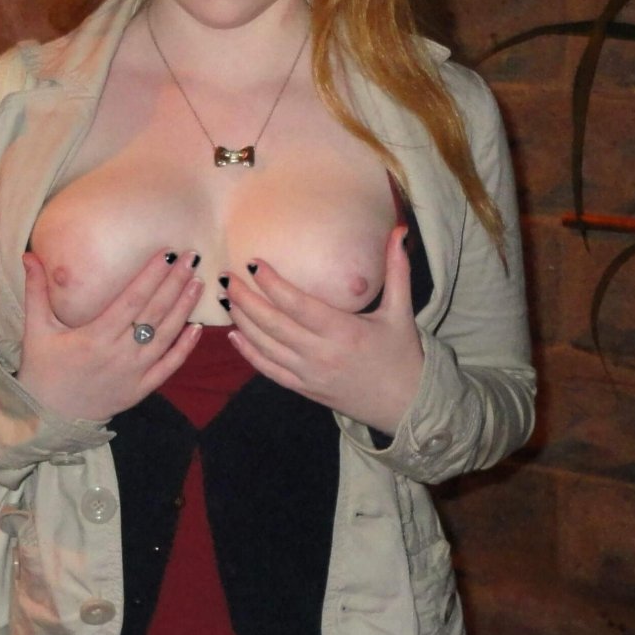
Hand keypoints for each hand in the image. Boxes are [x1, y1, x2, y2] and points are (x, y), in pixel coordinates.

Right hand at [17, 249, 205, 422]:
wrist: (47, 418)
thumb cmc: (42, 369)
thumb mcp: (35, 329)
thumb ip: (35, 291)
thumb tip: (28, 255)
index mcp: (95, 336)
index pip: (132, 299)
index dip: (152, 275)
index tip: (168, 254)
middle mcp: (119, 354)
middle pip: (154, 313)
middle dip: (175, 283)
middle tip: (192, 258)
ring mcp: (133, 374)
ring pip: (166, 337)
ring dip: (184, 309)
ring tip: (198, 284)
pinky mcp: (140, 390)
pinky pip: (168, 367)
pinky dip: (185, 348)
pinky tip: (197, 328)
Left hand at [225, 226, 424, 432]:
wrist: (405, 405)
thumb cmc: (402, 354)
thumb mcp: (401, 311)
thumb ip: (397, 270)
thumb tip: (399, 230)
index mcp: (344, 332)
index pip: (298, 305)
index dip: (273, 284)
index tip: (254, 264)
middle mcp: (322, 354)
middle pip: (273, 324)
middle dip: (246, 299)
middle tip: (228, 277)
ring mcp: (309, 374)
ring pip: (266, 347)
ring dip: (243, 322)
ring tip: (228, 299)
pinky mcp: (304, 388)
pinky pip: (269, 371)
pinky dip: (249, 354)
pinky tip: (234, 336)